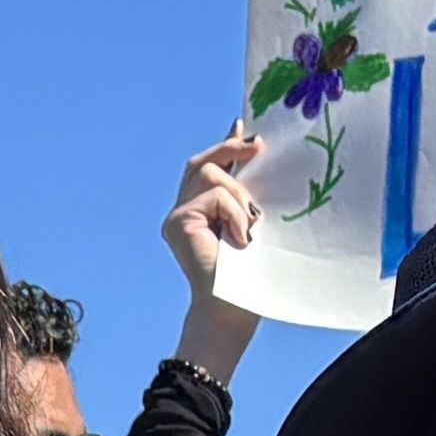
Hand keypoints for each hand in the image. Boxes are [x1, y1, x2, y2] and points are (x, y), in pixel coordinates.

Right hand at [162, 133, 268, 380]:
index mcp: (201, 213)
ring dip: (239, 195)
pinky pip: (214, 195)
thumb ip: (249, 192)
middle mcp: (182, 212)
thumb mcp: (253, 222)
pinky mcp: (177, 222)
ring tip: (250, 227)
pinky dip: (235, 212)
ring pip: (211, 174)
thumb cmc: (252, 273)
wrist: (234, 309)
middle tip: (259, 146)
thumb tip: (258, 153)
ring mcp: (176, 217)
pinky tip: (241, 237)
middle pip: (203, 163)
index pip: (209, 168)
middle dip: (230, 149)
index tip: (243, 125)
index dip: (226, 145)